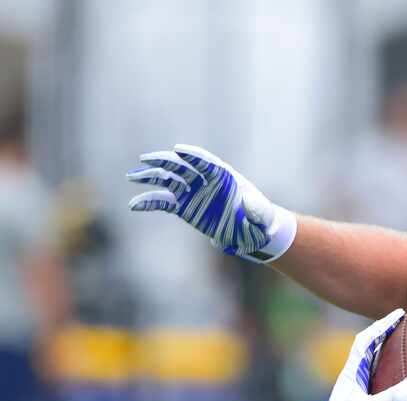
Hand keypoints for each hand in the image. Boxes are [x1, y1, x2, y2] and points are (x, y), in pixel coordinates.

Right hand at [126, 144, 296, 262]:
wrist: (251, 232)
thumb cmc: (260, 220)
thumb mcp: (262, 215)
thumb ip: (256, 208)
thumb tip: (248, 202)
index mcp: (225, 176)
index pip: (206, 161)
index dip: (193, 155)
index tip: (178, 150)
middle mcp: (206, 181)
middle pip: (182, 167)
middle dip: (164, 161)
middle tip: (145, 159)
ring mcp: (193, 193)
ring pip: (169, 181)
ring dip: (151, 177)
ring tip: (132, 176)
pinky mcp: (185, 207)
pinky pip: (164, 202)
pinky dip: (150, 201)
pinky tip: (134, 205)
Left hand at [307, 309, 406, 400]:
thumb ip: (397, 397)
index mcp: (350, 375)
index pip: (366, 341)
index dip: (382, 325)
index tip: (399, 314)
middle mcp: (352, 381)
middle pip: (368, 350)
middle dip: (385, 335)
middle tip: (403, 326)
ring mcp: (355, 394)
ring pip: (371, 366)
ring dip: (385, 354)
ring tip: (404, 347)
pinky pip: (376, 382)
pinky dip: (388, 374)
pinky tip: (401, 382)